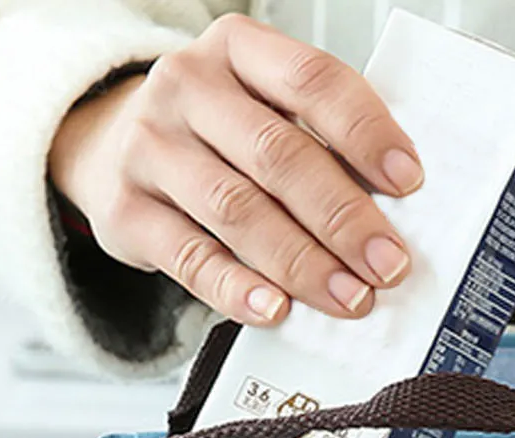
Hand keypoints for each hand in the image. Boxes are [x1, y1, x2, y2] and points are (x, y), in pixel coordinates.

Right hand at [49, 13, 420, 326]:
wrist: (107, 146)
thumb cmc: (210, 132)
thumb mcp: (258, 106)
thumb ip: (315, 139)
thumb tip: (390, 209)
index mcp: (237, 49)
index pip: (311, 80)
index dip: (365, 132)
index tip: (408, 181)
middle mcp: (187, 88)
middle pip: (278, 155)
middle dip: (342, 217)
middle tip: (386, 263)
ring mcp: (150, 149)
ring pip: (238, 211)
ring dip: (302, 263)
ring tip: (347, 296)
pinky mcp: (127, 213)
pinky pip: (192, 259)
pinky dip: (238, 289)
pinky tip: (274, 310)